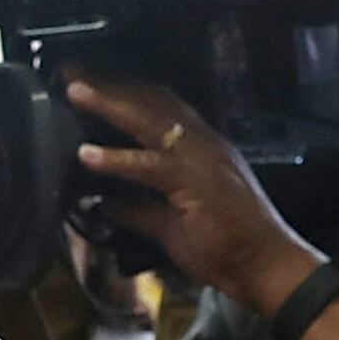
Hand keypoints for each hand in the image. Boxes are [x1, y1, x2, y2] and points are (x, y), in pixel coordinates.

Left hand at [60, 75, 324, 315]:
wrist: (266, 268)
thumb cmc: (228, 247)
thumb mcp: (172, 226)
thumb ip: (140, 211)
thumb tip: (107, 206)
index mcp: (199, 149)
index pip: (158, 109)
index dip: (123, 94)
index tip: (88, 84)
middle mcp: (202, 144)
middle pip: (151, 102)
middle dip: (111, 85)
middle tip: (72, 71)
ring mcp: (201, 158)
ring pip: (150, 121)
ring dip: (110, 104)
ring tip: (75, 91)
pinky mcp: (196, 181)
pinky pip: (150, 164)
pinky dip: (117, 158)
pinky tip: (88, 155)